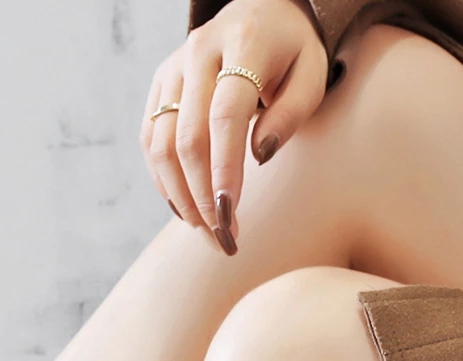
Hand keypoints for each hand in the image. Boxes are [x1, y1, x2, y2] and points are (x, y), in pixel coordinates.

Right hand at [141, 0, 329, 250]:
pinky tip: (186, 206)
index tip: (228, 215)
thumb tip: (258, 156)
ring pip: (161, 143)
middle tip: (223, 237)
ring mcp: (173, 67)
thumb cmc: (293, 52)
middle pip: (188, 137)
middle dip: (202, 195)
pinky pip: (151, 139)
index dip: (224, 170)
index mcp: (243, 43)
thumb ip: (291, 113)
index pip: (225, 115)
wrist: (262, 12)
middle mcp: (199, 51)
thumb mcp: (311, 74)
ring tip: (205, 229)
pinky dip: (164, 180)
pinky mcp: (160, 84)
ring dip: (180, 195)